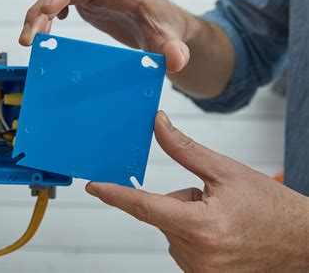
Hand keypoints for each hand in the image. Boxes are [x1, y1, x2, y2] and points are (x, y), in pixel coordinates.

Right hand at [19, 0, 195, 72]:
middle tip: (31, 36)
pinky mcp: (86, 3)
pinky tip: (44, 31)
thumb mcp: (170, 40)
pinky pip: (58, 2)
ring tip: (30, 39)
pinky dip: (46, 16)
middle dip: (42, 6)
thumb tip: (176, 61)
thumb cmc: (164, 27)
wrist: (162, 26)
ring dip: (38, 14)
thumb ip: (174, 50)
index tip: (48, 7)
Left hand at [86, 111, 308, 271]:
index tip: (94, 186)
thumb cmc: (269, 207)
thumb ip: (185, 149)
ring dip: (188, 221)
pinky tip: (220, 235)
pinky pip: (181, 247)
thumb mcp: (226, 171)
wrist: (301, 242)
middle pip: (163, 215)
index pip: (145, 207)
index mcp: (201, 226)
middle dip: (179, 203)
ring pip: (171, 231)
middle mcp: (197, 255)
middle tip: (214, 202)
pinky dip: (193, 236)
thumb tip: (158, 124)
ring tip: (223, 221)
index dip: (116, 195)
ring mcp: (200, 272)